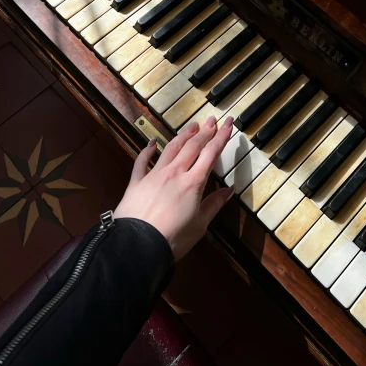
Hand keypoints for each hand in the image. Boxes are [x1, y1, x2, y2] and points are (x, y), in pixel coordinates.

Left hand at [114, 115, 234, 260]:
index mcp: (193, 183)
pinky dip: (148, 150)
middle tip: (212, 120)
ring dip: (182, 136)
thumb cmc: (172, 239)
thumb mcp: (200, 225)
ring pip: (171, 148)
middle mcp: (175, 173)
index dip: (221, 137)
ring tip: (191, 126)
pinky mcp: (137, 181)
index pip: (211, 154)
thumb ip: (214, 204)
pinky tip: (152, 142)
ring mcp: (154, 175)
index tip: (228, 123)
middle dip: (204, 131)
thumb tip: (229, 190)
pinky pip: (142, 161)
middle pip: (192, 146)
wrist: (137, 246)